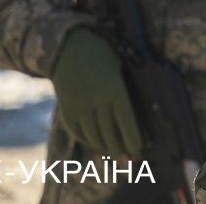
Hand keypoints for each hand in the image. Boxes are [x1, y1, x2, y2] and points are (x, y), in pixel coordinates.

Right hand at [50, 28, 142, 155]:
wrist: (69, 46)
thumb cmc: (103, 53)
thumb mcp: (120, 66)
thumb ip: (125, 90)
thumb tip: (134, 115)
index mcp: (114, 88)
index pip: (126, 122)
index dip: (133, 139)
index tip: (139, 151)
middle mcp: (96, 100)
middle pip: (110, 133)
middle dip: (121, 149)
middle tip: (130, 160)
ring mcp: (79, 105)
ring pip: (93, 135)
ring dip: (105, 148)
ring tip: (115, 154)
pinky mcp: (66, 108)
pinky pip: (77, 131)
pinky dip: (87, 140)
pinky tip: (96, 144)